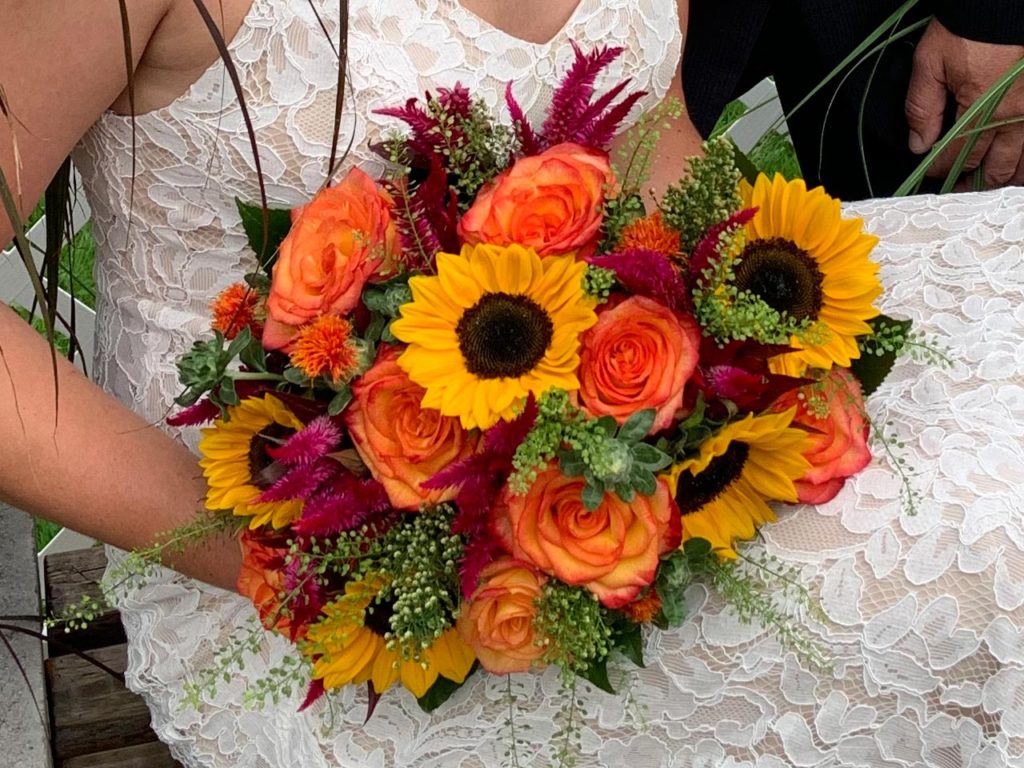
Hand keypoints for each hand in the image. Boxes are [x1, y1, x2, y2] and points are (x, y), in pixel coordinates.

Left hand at [905, 19, 1023, 188]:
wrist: (1004, 3)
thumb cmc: (971, 25)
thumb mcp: (931, 61)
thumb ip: (921, 107)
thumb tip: (917, 144)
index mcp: (980, 109)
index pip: (957, 156)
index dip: (940, 170)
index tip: (931, 173)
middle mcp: (1013, 116)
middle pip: (994, 169)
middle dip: (972, 184)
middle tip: (957, 188)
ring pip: (1023, 163)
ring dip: (1004, 178)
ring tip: (986, 183)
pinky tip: (1015, 167)